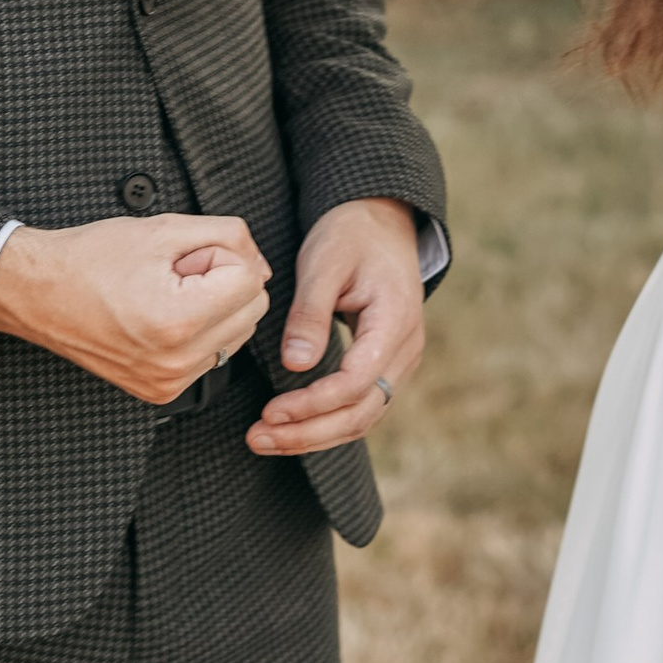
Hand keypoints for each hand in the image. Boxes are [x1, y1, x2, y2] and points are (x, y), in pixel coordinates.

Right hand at [0, 212, 270, 404]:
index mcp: (179, 321)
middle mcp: (176, 363)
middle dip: (223, 281)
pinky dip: (199, 331)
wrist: (38, 293)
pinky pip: (210, 355)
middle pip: (252, 310)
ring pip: (235, 334)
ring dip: (215, 307)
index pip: (250, 280)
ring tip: (165, 292)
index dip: (220, 255)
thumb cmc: (92, 258)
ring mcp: (168, 383)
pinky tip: (161, 315)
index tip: (183, 254)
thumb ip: (228, 237)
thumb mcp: (164, 228)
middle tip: (175, 271)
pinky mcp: (160, 392)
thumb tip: (261, 264)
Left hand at [248, 197, 424, 460]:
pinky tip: (290, 427)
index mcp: (395, 321)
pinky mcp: (384, 365)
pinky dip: (325, 422)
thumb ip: (310, 313)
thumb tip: (295, 365)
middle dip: (307, 433)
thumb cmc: (350, 236)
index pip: (356, 382)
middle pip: (361, 412)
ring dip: (313, 435)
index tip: (270, 411)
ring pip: (362, 418)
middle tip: (256, 438)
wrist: (381, 222)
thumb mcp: (324, 262)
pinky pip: (360, 406)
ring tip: (264, 439)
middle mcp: (405, 349)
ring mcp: (399, 361)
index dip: (313, 404)